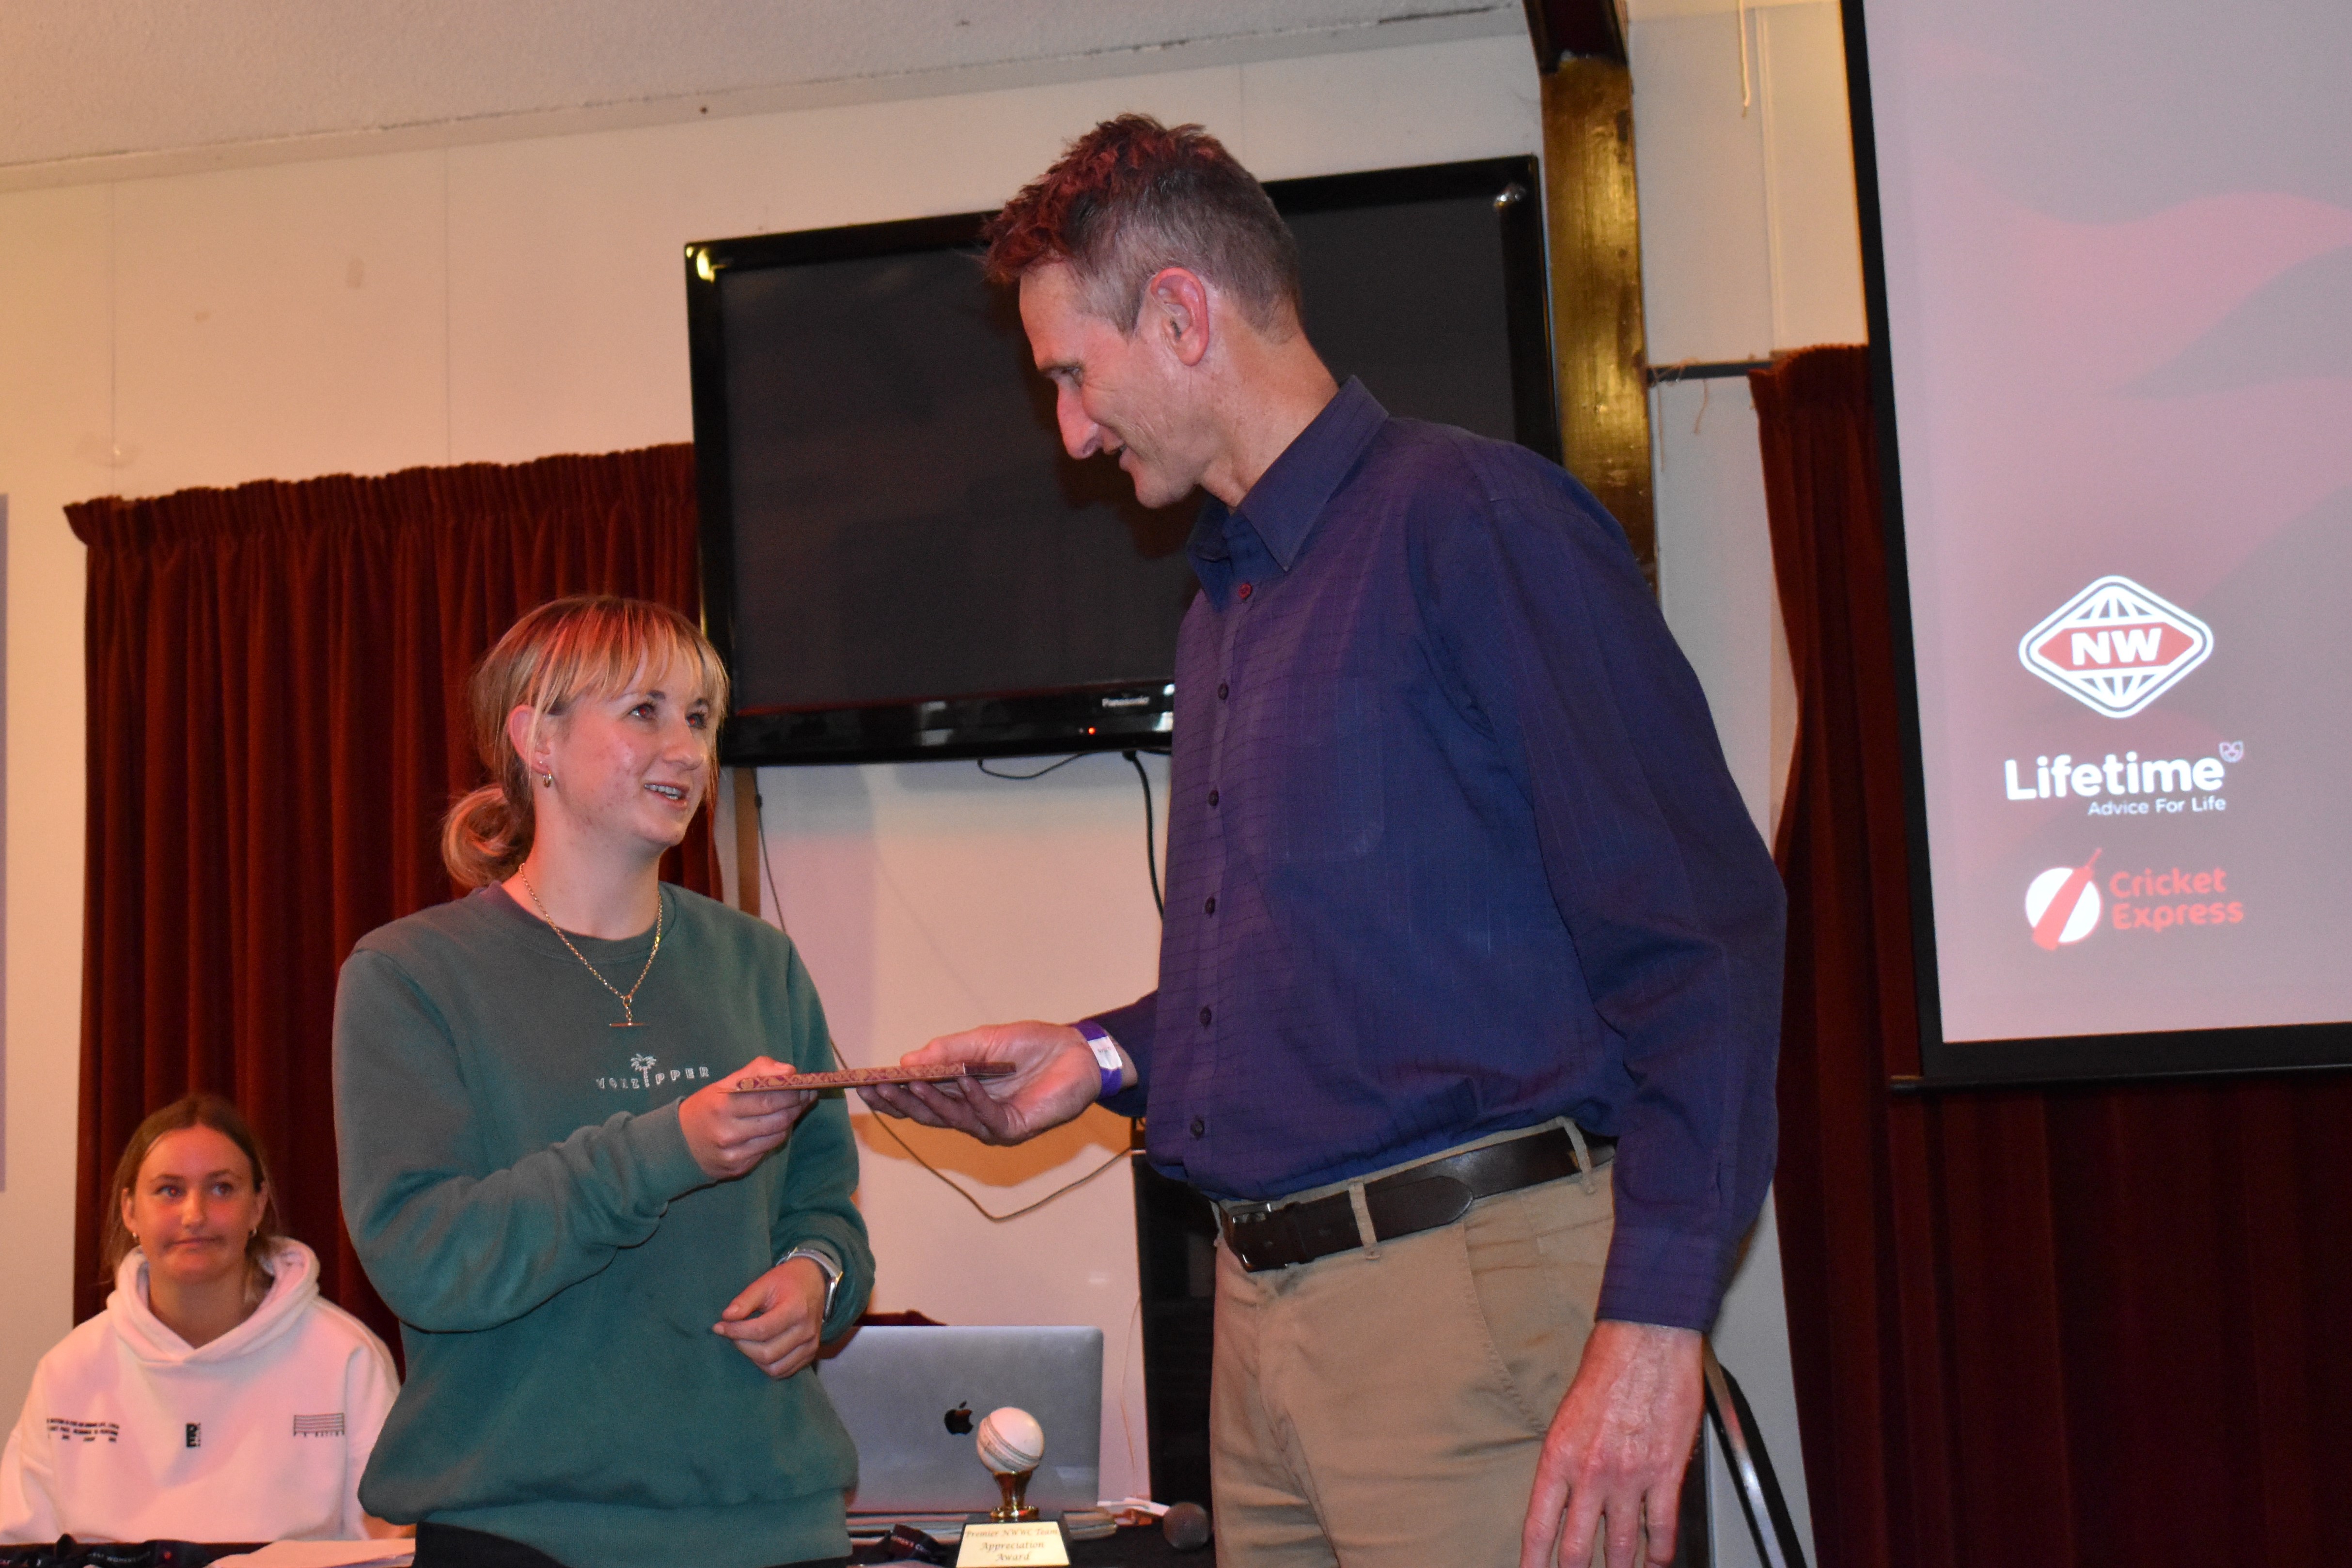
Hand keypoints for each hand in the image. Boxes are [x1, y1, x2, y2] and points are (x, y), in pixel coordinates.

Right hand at [681, 1057, 815, 1179]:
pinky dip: (775, 1136)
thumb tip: (790, 1071)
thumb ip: (756, 1071)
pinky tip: (775, 1127)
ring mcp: (733, 1153)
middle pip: (777, 1119)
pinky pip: (767, 1150)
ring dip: (790, 1121)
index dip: (792, 1093)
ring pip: (777, 1136)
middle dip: (796, 1106)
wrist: (679, 1144)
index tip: (805, 1085)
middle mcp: (727, 1131)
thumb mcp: (724, 1084)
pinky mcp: (737, 1168)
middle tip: (806, 1096)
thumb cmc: (707, 1107)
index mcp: (722, 1104)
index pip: (768, 1099)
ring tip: (794, 1109)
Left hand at [713, 1257, 828, 1378]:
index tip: (719, 1326)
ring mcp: (810, 1346)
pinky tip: (758, 1350)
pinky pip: (783, 1372)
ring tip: (745, 1341)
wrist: (814, 1282)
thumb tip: (725, 1318)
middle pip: (766, 1353)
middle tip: (732, 1333)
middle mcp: (807, 1331)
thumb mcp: (765, 1282)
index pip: (761, 1330)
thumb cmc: (787, 1281)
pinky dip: (766, 1366)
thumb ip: (745, 1300)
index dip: (736, 1331)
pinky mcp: (810, 1355)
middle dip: (742, 1345)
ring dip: (753, 1358)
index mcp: (796, 1310)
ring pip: (774, 1368)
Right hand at [855, 1020, 1109, 1145]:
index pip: (918, 1099)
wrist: (1076, 1051)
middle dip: (899, 1101)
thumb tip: (906, 1061)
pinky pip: (986, 1117)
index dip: (892, 1094)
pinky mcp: (1014, 1128)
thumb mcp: (983, 1040)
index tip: (864, 1082)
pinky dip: (973, 1098)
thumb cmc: (1032, 1045)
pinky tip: (963, 1082)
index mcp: (959, 1093)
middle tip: (874, 1088)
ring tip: (908, 1084)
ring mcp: (991, 1124)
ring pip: (951, 1119)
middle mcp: (971, 1113)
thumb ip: (947, 1052)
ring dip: (929, 1101)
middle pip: (926, 1114)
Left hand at [1521, 1321, 1704, 1567]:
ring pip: (1621, 1547)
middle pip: (1577, 1550)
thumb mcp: (1569, 1415)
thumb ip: (1568, 1460)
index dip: (1533, 1563)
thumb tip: (1569, 1498)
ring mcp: (1629, 1477)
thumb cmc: (1608, 1366)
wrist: (1647, 1338)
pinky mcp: (1665, 1473)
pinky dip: (1660, 1553)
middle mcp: (1590, 1473)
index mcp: (1558, 1456)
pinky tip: (1656, 1562)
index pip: (1539, 1527)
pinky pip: (1661, 1528)